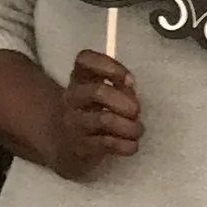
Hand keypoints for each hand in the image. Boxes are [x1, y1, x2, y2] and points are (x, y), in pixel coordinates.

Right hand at [51, 47, 140, 178]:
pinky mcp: (80, 147)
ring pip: (104, 120)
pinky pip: (106, 143)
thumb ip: (120, 87)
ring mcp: (74, 123)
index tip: (129, 80)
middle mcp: (72, 97)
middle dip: (125, 102)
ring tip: (137, 131)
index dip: (109, 66)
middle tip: (136, 112)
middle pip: (97, 92)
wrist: (69, 144)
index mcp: (80, 78)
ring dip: (129, 127)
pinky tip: (132, 145)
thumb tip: (129, 85)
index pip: (84, 59)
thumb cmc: (96, 111)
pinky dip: (126, 145)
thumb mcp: (106, 94)